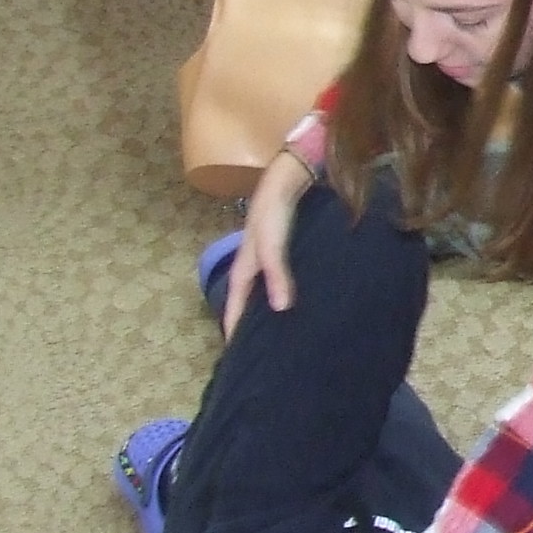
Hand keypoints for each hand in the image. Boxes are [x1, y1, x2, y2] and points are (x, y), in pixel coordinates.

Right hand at [222, 149, 314, 336]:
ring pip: (264, 291)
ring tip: (279, 331)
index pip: (235, 305)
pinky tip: (298, 301)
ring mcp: (267, 259)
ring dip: (267, 309)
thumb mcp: (271, 248)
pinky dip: (283, 293)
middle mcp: (252, 266)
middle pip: (247, 300)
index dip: (233, 326)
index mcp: (243, 268)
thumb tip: (280, 310)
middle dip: (250, 322)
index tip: (234, 351)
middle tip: (258, 347)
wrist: (287, 181)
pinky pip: (280, 280)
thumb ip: (277, 276)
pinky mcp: (283, 251)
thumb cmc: (273, 215)